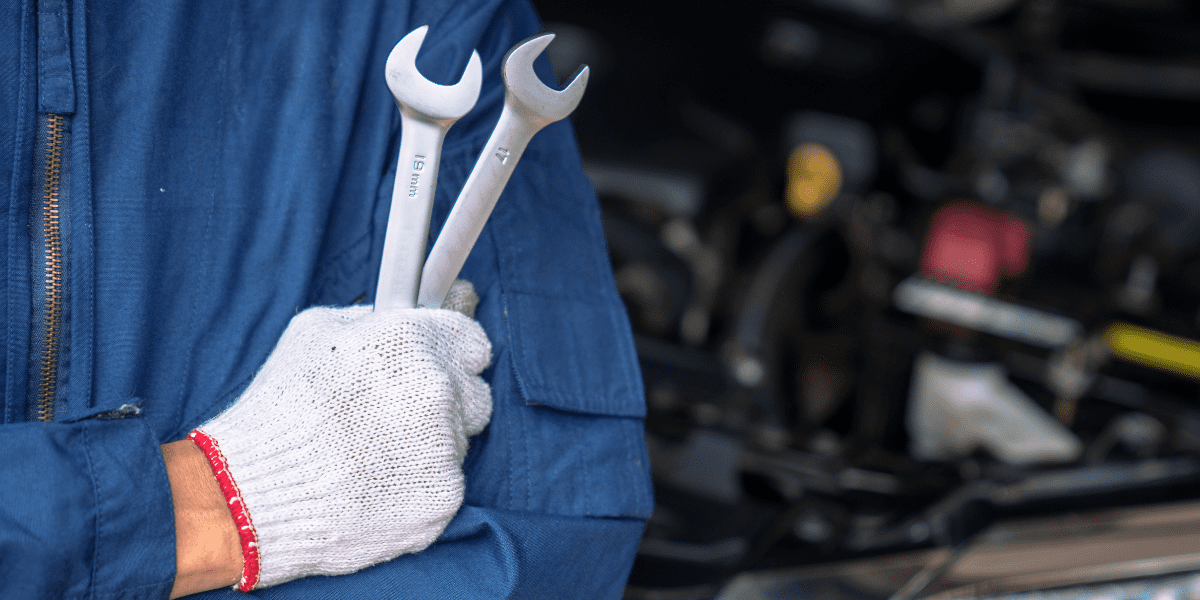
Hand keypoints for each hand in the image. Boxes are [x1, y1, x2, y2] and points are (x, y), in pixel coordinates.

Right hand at [186, 281, 491, 589]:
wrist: (255, 492)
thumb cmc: (280, 410)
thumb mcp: (313, 333)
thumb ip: (374, 319)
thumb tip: (411, 311)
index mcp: (409, 341)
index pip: (472, 342)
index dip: (456, 356)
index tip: (443, 368)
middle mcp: (436, 388)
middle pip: (473, 393)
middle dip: (445, 403)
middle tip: (395, 419)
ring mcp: (445, 444)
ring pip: (460, 440)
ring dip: (430, 445)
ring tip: (374, 455)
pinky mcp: (443, 494)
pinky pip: (447, 482)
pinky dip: (421, 486)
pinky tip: (379, 485)